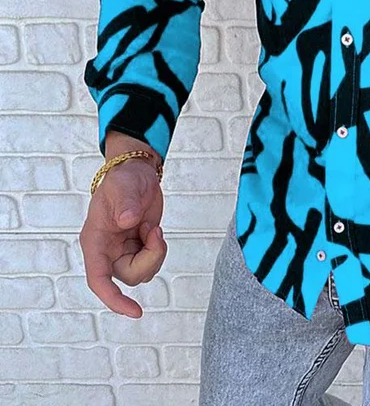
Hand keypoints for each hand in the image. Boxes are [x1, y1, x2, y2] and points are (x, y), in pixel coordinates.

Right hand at [79, 137, 166, 317]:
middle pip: (130, 276)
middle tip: (155, 231)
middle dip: (150, 258)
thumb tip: (128, 221)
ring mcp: (123, 252)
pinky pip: (152, 262)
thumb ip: (125, 204)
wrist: (136, 173)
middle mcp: (107, 252)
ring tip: (153, 227)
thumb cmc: (124, 179)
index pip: (99, 279)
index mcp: (95, 242)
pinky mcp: (139, 248)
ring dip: (156, 253)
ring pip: (144, 272)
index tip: (135, 312)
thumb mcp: (124, 187)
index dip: (114, 299)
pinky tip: (155, 230)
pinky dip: (159, 249)